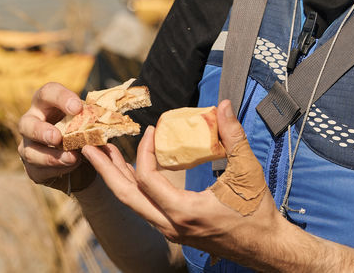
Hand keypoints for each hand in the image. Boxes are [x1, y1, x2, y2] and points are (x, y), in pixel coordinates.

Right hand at [17, 82, 92, 190]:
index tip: (77, 108)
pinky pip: (38, 169)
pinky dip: (55, 169)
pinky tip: (70, 167)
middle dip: (40, 131)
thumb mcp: (88, 122)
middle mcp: (32, 122)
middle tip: (57, 137)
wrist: (77, 158)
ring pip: (29, 151)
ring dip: (50, 156)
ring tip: (71, 158)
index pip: (48, 93)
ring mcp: (29, 145)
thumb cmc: (81, 130)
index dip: (61, 98)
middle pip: (26, 123)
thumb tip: (109, 119)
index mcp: (46, 103)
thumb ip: (94, 120)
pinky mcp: (31, 166)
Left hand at [83, 100, 288, 266]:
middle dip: (105, 170)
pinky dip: (132, 187)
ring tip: (103, 154)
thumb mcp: (247, 171)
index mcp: (184, 212)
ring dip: (116, 178)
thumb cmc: (258, 212)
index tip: (150, 130)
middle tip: (88, 146)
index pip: (147, 180)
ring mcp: (171, 230)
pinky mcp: (174, 229)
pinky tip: (129, 171)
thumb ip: (233, 136)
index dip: (143, 151)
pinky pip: (144, 207)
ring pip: (133, 204)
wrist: (266, 248)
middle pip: (126, 197)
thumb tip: (223, 105)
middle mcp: (170, 225)